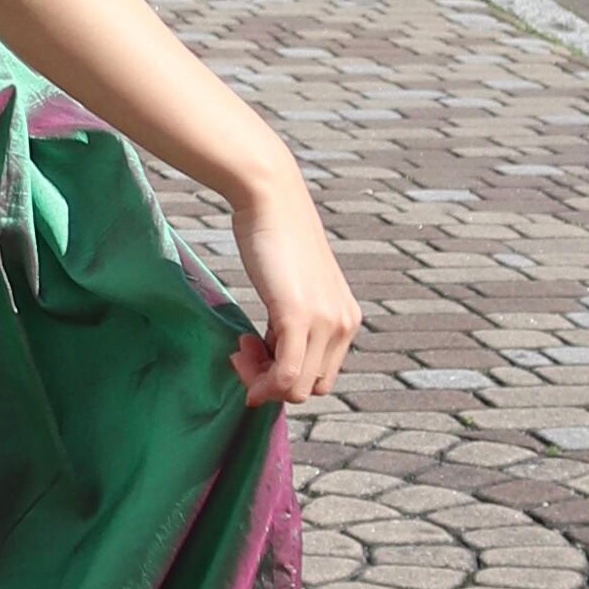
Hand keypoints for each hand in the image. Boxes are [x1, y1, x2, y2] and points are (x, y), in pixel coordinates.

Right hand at [227, 168, 361, 406]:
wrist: (271, 199)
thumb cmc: (276, 238)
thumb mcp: (294, 289)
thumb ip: (294, 323)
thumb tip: (272, 360)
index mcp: (348, 319)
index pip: (321, 377)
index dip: (285, 376)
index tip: (255, 349)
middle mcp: (345, 324)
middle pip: (311, 388)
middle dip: (272, 383)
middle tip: (243, 352)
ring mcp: (326, 322)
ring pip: (297, 389)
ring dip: (261, 381)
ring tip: (241, 347)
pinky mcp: (300, 316)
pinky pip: (286, 376)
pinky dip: (260, 380)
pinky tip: (240, 352)